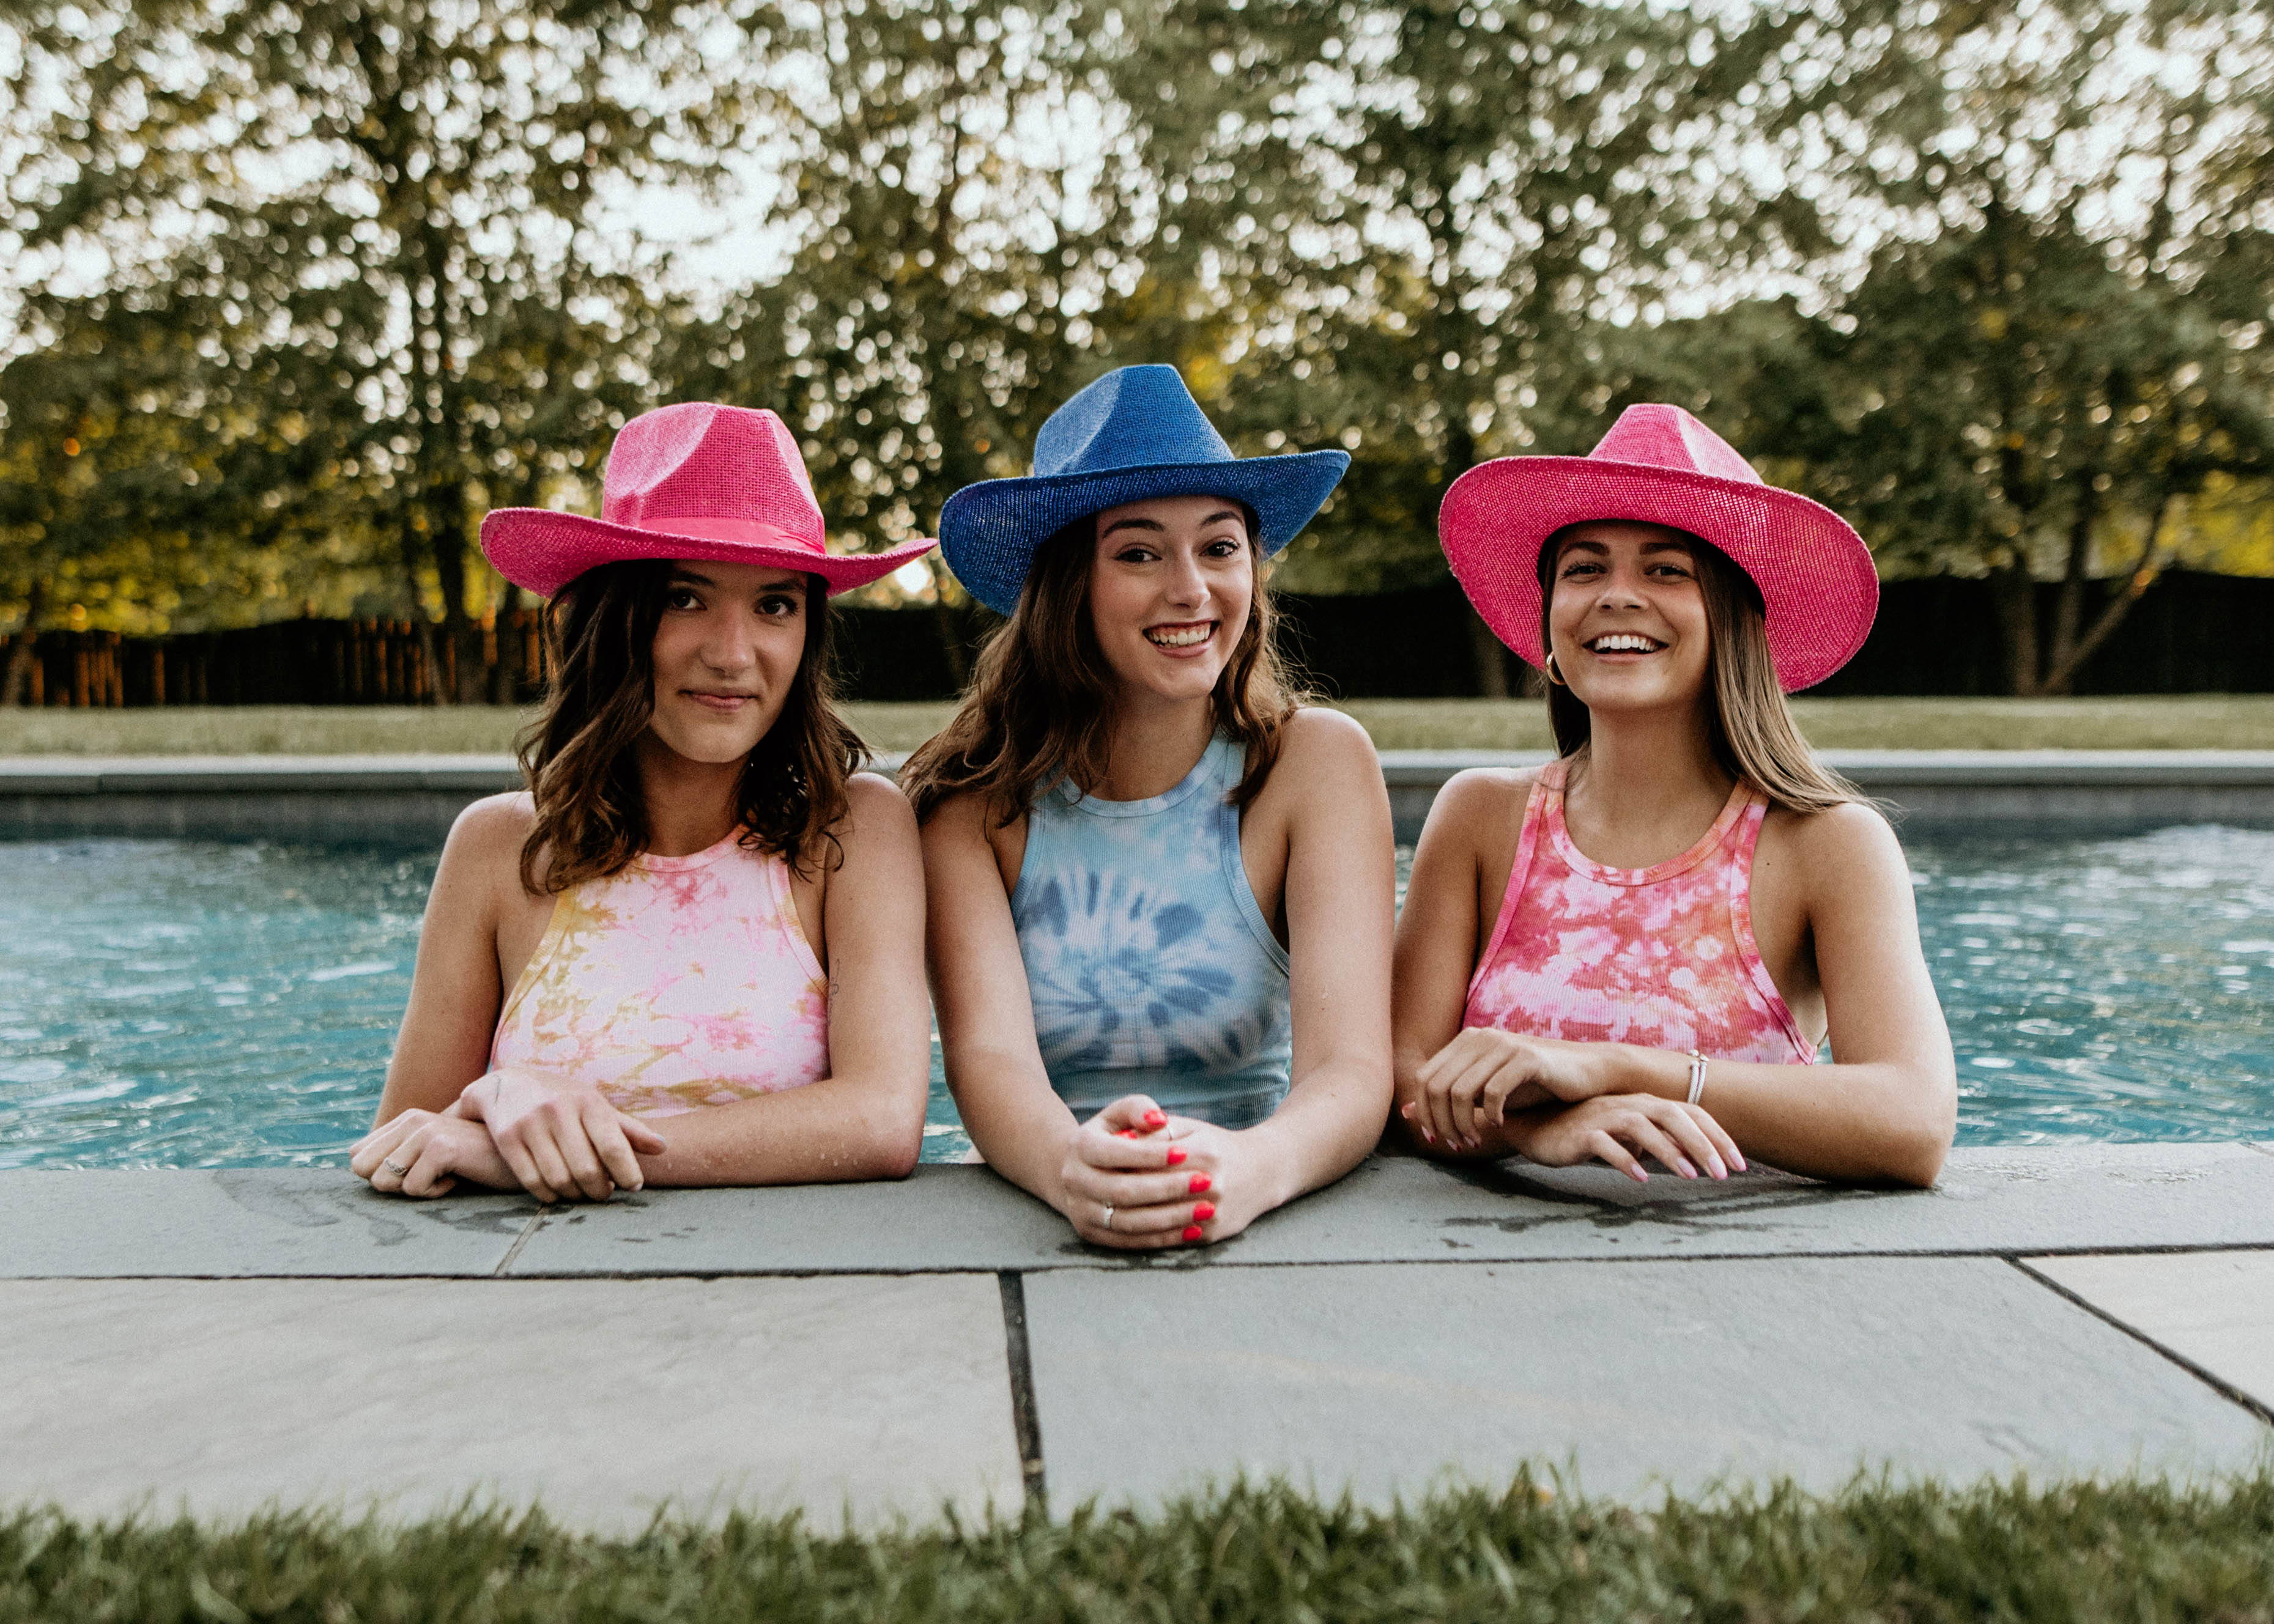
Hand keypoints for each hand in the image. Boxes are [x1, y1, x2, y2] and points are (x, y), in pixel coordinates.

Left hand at [350, 1103, 516, 1198]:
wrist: (521, 1158)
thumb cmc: (475, 1162)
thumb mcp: (431, 1153)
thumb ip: (396, 1151)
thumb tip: (354, 1161)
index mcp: (406, 1119)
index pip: (357, 1156)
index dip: (381, 1175)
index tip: (417, 1171)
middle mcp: (412, 1119)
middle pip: (362, 1169)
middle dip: (391, 1182)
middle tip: (428, 1174)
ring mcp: (426, 1131)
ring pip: (385, 1182)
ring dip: (415, 1188)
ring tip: (446, 1174)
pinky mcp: (441, 1148)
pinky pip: (414, 1189)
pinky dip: (436, 1193)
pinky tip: (459, 1177)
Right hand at [458, 1068, 668, 1202]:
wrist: (507, 1085)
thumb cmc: (562, 1099)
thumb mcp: (594, 1105)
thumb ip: (627, 1129)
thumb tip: (662, 1147)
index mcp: (587, 1101)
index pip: (613, 1146)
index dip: (627, 1173)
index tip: (633, 1186)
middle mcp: (559, 1110)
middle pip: (586, 1169)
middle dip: (600, 1190)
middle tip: (604, 1194)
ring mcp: (530, 1124)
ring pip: (559, 1179)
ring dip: (575, 1195)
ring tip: (583, 1193)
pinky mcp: (508, 1138)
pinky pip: (532, 1181)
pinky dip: (548, 1195)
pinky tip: (557, 1193)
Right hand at [1058, 1095, 1230, 1250]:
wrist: (1079, 1171)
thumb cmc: (1112, 1136)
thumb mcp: (1119, 1114)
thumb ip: (1138, 1108)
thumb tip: (1159, 1119)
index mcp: (1080, 1146)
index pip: (1116, 1153)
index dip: (1150, 1154)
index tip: (1185, 1151)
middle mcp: (1074, 1181)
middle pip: (1124, 1191)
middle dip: (1167, 1188)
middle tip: (1205, 1181)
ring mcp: (1080, 1211)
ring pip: (1129, 1222)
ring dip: (1170, 1218)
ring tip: (1206, 1209)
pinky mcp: (1092, 1234)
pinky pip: (1130, 1242)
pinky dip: (1163, 1238)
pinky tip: (1192, 1229)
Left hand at [1409, 1028, 1610, 1149]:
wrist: (1585, 1072)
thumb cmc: (1533, 1084)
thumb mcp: (1484, 1092)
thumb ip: (1447, 1099)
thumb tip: (1405, 1113)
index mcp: (1465, 1042)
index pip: (1424, 1078)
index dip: (1424, 1112)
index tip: (1435, 1139)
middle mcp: (1480, 1038)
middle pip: (1437, 1087)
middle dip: (1442, 1123)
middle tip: (1458, 1145)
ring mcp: (1503, 1045)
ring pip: (1460, 1092)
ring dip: (1463, 1125)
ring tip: (1475, 1141)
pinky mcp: (1527, 1058)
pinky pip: (1493, 1091)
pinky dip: (1492, 1115)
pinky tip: (1501, 1124)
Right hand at [1509, 1094, 1744, 1183]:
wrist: (1536, 1127)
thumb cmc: (1587, 1133)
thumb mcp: (1630, 1137)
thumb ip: (1657, 1142)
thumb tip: (1690, 1159)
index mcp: (1645, 1104)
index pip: (1691, 1114)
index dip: (1718, 1137)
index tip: (1739, 1165)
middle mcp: (1628, 1105)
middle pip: (1673, 1116)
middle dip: (1702, 1144)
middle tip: (1723, 1175)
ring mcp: (1604, 1117)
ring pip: (1643, 1126)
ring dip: (1670, 1151)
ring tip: (1690, 1177)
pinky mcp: (1581, 1133)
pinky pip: (1606, 1144)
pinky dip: (1625, 1159)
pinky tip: (1641, 1178)